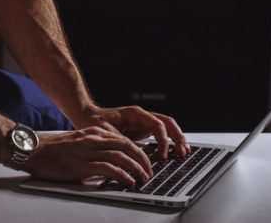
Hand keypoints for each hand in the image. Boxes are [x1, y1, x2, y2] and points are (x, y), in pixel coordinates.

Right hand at [23, 127, 152, 187]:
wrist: (33, 151)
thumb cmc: (53, 150)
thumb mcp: (78, 143)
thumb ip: (94, 148)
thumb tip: (110, 162)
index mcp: (93, 133)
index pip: (123, 139)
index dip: (138, 150)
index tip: (145, 161)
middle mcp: (93, 139)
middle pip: (126, 146)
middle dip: (142, 159)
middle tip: (149, 171)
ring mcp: (87, 151)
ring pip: (120, 156)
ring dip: (135, 168)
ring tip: (142, 178)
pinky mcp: (82, 165)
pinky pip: (108, 168)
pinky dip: (122, 175)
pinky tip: (128, 181)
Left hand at [75, 104, 190, 159]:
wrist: (86, 116)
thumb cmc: (94, 123)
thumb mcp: (107, 134)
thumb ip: (122, 143)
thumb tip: (135, 157)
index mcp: (135, 113)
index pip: (157, 124)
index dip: (162, 140)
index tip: (163, 155)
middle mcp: (142, 116)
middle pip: (167, 122)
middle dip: (177, 137)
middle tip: (183, 152)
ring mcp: (143, 121)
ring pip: (166, 127)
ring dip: (176, 138)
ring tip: (184, 152)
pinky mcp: (141, 129)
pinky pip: (159, 133)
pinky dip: (168, 141)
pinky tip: (172, 152)